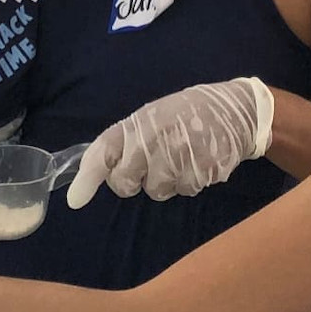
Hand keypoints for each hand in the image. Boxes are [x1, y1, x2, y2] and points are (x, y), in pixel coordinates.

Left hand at [67, 77, 273, 208]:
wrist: (235, 110)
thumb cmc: (183, 115)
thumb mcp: (149, 118)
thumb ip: (125, 142)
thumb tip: (99, 169)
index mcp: (136, 125)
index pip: (102, 152)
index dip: (87, 178)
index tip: (75, 200)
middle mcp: (153, 140)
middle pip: (125, 183)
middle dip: (131, 181)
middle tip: (147, 165)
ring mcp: (178, 157)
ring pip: (157, 191)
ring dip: (165, 181)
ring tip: (180, 157)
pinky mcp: (203, 171)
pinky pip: (185, 191)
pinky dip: (189, 182)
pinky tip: (198, 161)